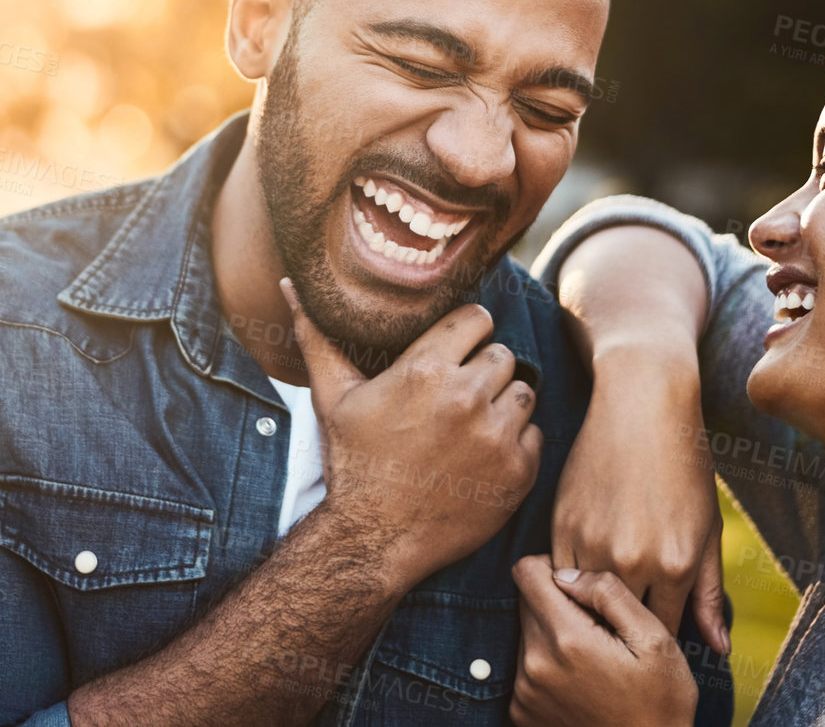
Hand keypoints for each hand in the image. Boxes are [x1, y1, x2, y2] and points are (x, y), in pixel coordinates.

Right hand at [283, 279, 543, 588]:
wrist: (374, 539)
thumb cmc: (353, 464)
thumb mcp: (332, 398)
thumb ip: (317, 336)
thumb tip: (289, 286)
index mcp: (425, 370)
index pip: (478, 319)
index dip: (468, 332)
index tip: (457, 351)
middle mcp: (466, 397)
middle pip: (503, 356)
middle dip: (484, 370)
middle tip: (458, 396)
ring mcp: (496, 436)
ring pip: (524, 393)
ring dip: (504, 405)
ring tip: (472, 425)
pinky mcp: (517, 472)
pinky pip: (535, 435)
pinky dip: (516, 444)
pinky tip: (483, 457)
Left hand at [510, 555, 697, 726]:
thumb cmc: (661, 701)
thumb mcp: (654, 639)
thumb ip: (609, 593)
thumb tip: (566, 573)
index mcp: (566, 638)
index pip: (526, 572)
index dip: (554, 569)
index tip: (581, 587)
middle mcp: (535, 664)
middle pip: (527, 603)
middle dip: (558, 604)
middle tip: (598, 629)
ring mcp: (525, 692)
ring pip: (528, 634)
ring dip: (554, 636)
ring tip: (594, 659)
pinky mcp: (522, 712)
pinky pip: (526, 668)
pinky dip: (549, 666)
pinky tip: (582, 682)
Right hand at [552, 345, 727, 652]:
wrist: (640, 406)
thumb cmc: (684, 464)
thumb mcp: (708, 529)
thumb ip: (710, 594)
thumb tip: (718, 649)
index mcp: (676, 565)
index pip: (663, 634)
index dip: (658, 642)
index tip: (654, 639)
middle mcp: (633, 561)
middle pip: (622, 627)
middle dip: (624, 635)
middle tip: (624, 635)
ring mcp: (592, 544)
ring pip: (585, 606)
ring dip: (592, 612)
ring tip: (600, 612)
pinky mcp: (561, 525)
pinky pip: (560, 578)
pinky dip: (569, 586)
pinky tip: (580, 582)